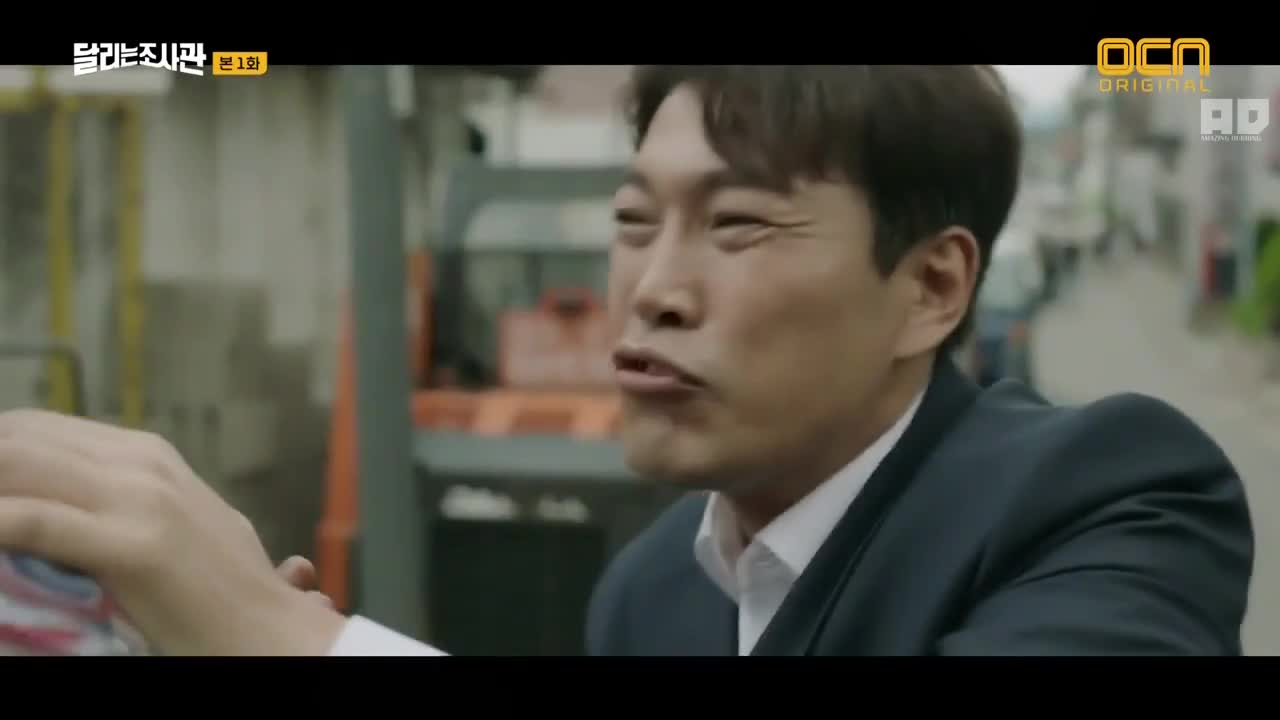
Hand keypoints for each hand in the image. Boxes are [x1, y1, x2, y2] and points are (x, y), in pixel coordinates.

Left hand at [0, 409, 347, 654]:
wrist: (271, 629)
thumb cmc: (222, 591)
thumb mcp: (172, 524)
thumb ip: (120, 502)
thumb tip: (58, 506)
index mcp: (147, 455)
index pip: (34, 429)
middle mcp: (142, 463)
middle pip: (18, 439)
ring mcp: (141, 499)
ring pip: (19, 464)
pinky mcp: (136, 545)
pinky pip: (36, 521)